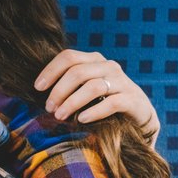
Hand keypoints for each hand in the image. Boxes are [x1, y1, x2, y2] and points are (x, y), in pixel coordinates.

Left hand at [33, 50, 158, 139]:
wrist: (139, 117)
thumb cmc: (104, 103)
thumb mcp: (86, 90)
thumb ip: (69, 85)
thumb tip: (39, 93)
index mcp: (94, 60)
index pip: (69, 57)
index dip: (50, 71)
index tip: (37, 88)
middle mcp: (109, 67)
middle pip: (78, 72)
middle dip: (59, 91)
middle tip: (49, 108)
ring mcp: (123, 82)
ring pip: (93, 86)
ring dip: (72, 102)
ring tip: (60, 116)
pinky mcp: (133, 100)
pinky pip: (112, 103)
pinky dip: (94, 112)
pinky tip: (82, 120)